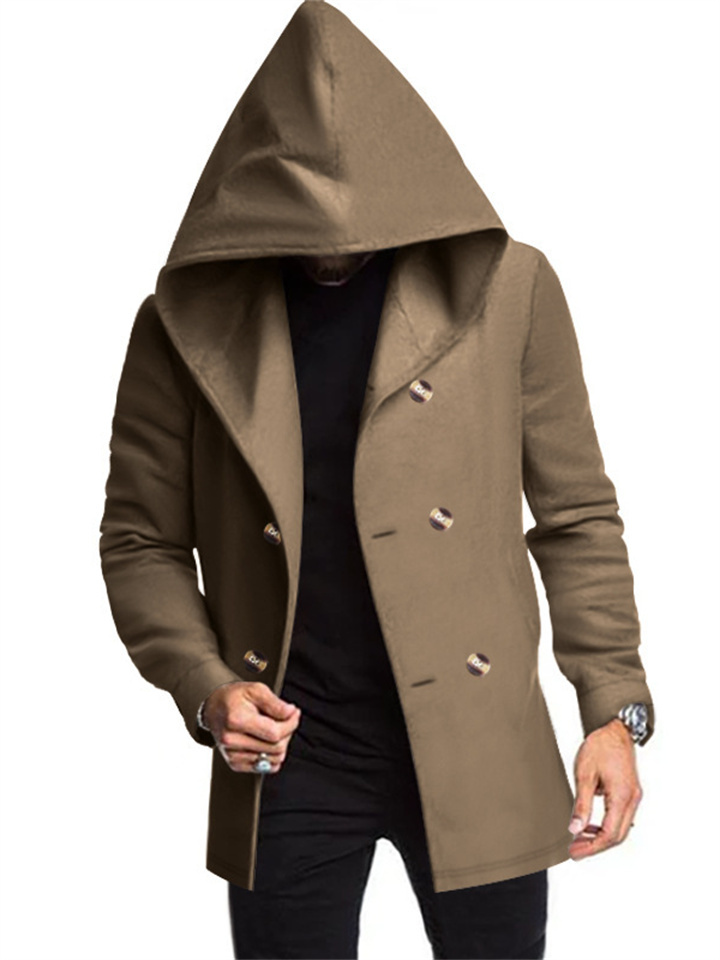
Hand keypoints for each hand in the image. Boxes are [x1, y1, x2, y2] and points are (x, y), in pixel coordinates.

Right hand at [203, 681, 301, 773]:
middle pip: (276, 748)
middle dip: (288, 733)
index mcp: (236, 720)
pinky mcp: (235, 764)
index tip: (294, 713)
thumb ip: (274, 703)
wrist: (214, 708)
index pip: (275, 733)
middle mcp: (231, 740)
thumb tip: (290, 713)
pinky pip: (265, 768)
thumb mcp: (255, 690)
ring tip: (275, 729)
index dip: (291, 723)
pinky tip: (268, 741)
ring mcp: (232, 755)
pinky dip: (272, 756)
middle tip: (287, 719)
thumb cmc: (235, 698)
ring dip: (281, 745)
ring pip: (273, 760)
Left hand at [568, 718, 642, 859]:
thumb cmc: (600, 746)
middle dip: (595, 846)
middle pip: (617, 836)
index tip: (574, 853)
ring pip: (621, 828)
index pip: (609, 834)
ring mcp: (633, 796)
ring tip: (579, 839)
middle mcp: (632, 799)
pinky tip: (591, 825)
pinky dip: (607, 826)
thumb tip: (574, 829)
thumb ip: (581, 804)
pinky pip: (621, 817)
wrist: (615, 729)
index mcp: (622, 796)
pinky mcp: (630, 792)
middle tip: (575, 851)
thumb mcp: (585, 774)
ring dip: (601, 837)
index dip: (591, 847)